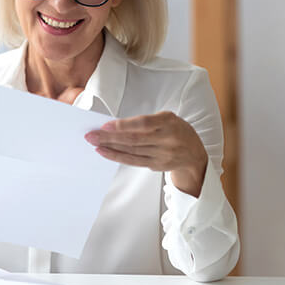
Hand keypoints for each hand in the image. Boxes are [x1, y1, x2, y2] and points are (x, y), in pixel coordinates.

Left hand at [84, 111, 208, 196]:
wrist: (194, 153)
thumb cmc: (176, 130)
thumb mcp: (167, 118)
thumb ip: (145, 121)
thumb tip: (115, 125)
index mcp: (169, 122)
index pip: (143, 124)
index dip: (123, 125)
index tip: (106, 125)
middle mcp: (167, 139)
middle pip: (134, 139)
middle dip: (109, 137)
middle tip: (91, 135)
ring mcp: (162, 155)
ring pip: (131, 151)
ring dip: (110, 147)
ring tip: (94, 142)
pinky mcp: (157, 165)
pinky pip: (133, 161)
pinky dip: (117, 156)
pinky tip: (105, 152)